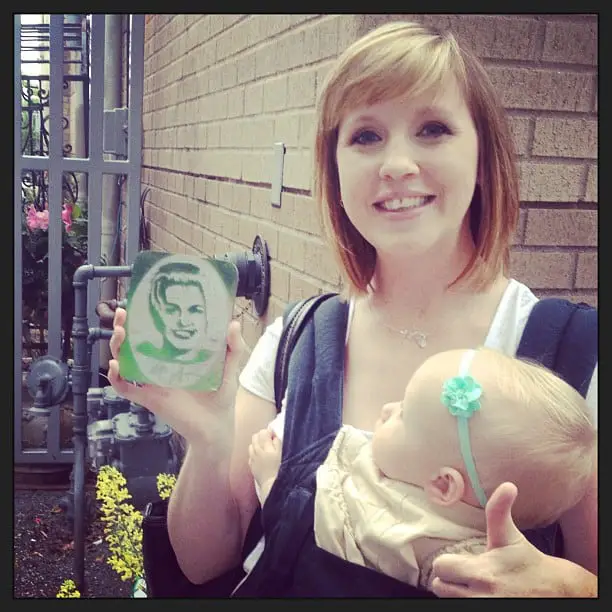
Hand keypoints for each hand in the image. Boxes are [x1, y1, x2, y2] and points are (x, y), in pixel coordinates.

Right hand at [107, 307, 245, 440]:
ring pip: (125, 363)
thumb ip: (233, 347)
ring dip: (117, 348)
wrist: (216, 427)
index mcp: (176, 358)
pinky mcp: (150, 399)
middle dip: (124, 329)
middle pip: (134, 345)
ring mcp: (153, 383)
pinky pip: (126, 389)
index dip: (144, 321)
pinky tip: (116, 366)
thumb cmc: (221, 397)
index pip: (155, 335)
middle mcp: (160, 368)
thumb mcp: (229, 368)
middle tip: (123, 316)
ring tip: (119, 334)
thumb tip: (233, 323)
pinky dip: (117, 379)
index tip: (139, 305)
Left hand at [248, 428, 281, 502]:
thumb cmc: (280, 468)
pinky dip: (254, 453)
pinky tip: (260, 457)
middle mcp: (257, 451)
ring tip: (264, 448)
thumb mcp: (282, 453)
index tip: (273, 436)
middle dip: (261, 436)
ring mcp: (252, 458)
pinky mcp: (251, 466)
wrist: (272, 484)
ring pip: (251, 445)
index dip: (269, 432)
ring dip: (257, 444)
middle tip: (269, 441)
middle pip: (255, 437)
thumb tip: (273, 435)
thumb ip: (277, 442)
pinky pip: (250, 455)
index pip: (263, 432)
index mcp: (265, 446)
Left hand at [431, 482, 592, 596]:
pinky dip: (465, 602)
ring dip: (456, 593)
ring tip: (471, 586)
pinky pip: (460, 609)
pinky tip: (477, 595)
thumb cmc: (526, 561)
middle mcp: (480, 596)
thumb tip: (507, 485)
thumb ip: (499, 510)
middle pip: (439, 587)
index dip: (447, 562)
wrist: (556, 592)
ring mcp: (484, 609)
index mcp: (482, 573)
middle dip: (449, 579)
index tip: (460, 560)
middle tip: (464, 574)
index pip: (440, 567)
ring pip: (449, 600)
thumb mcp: (509, 535)